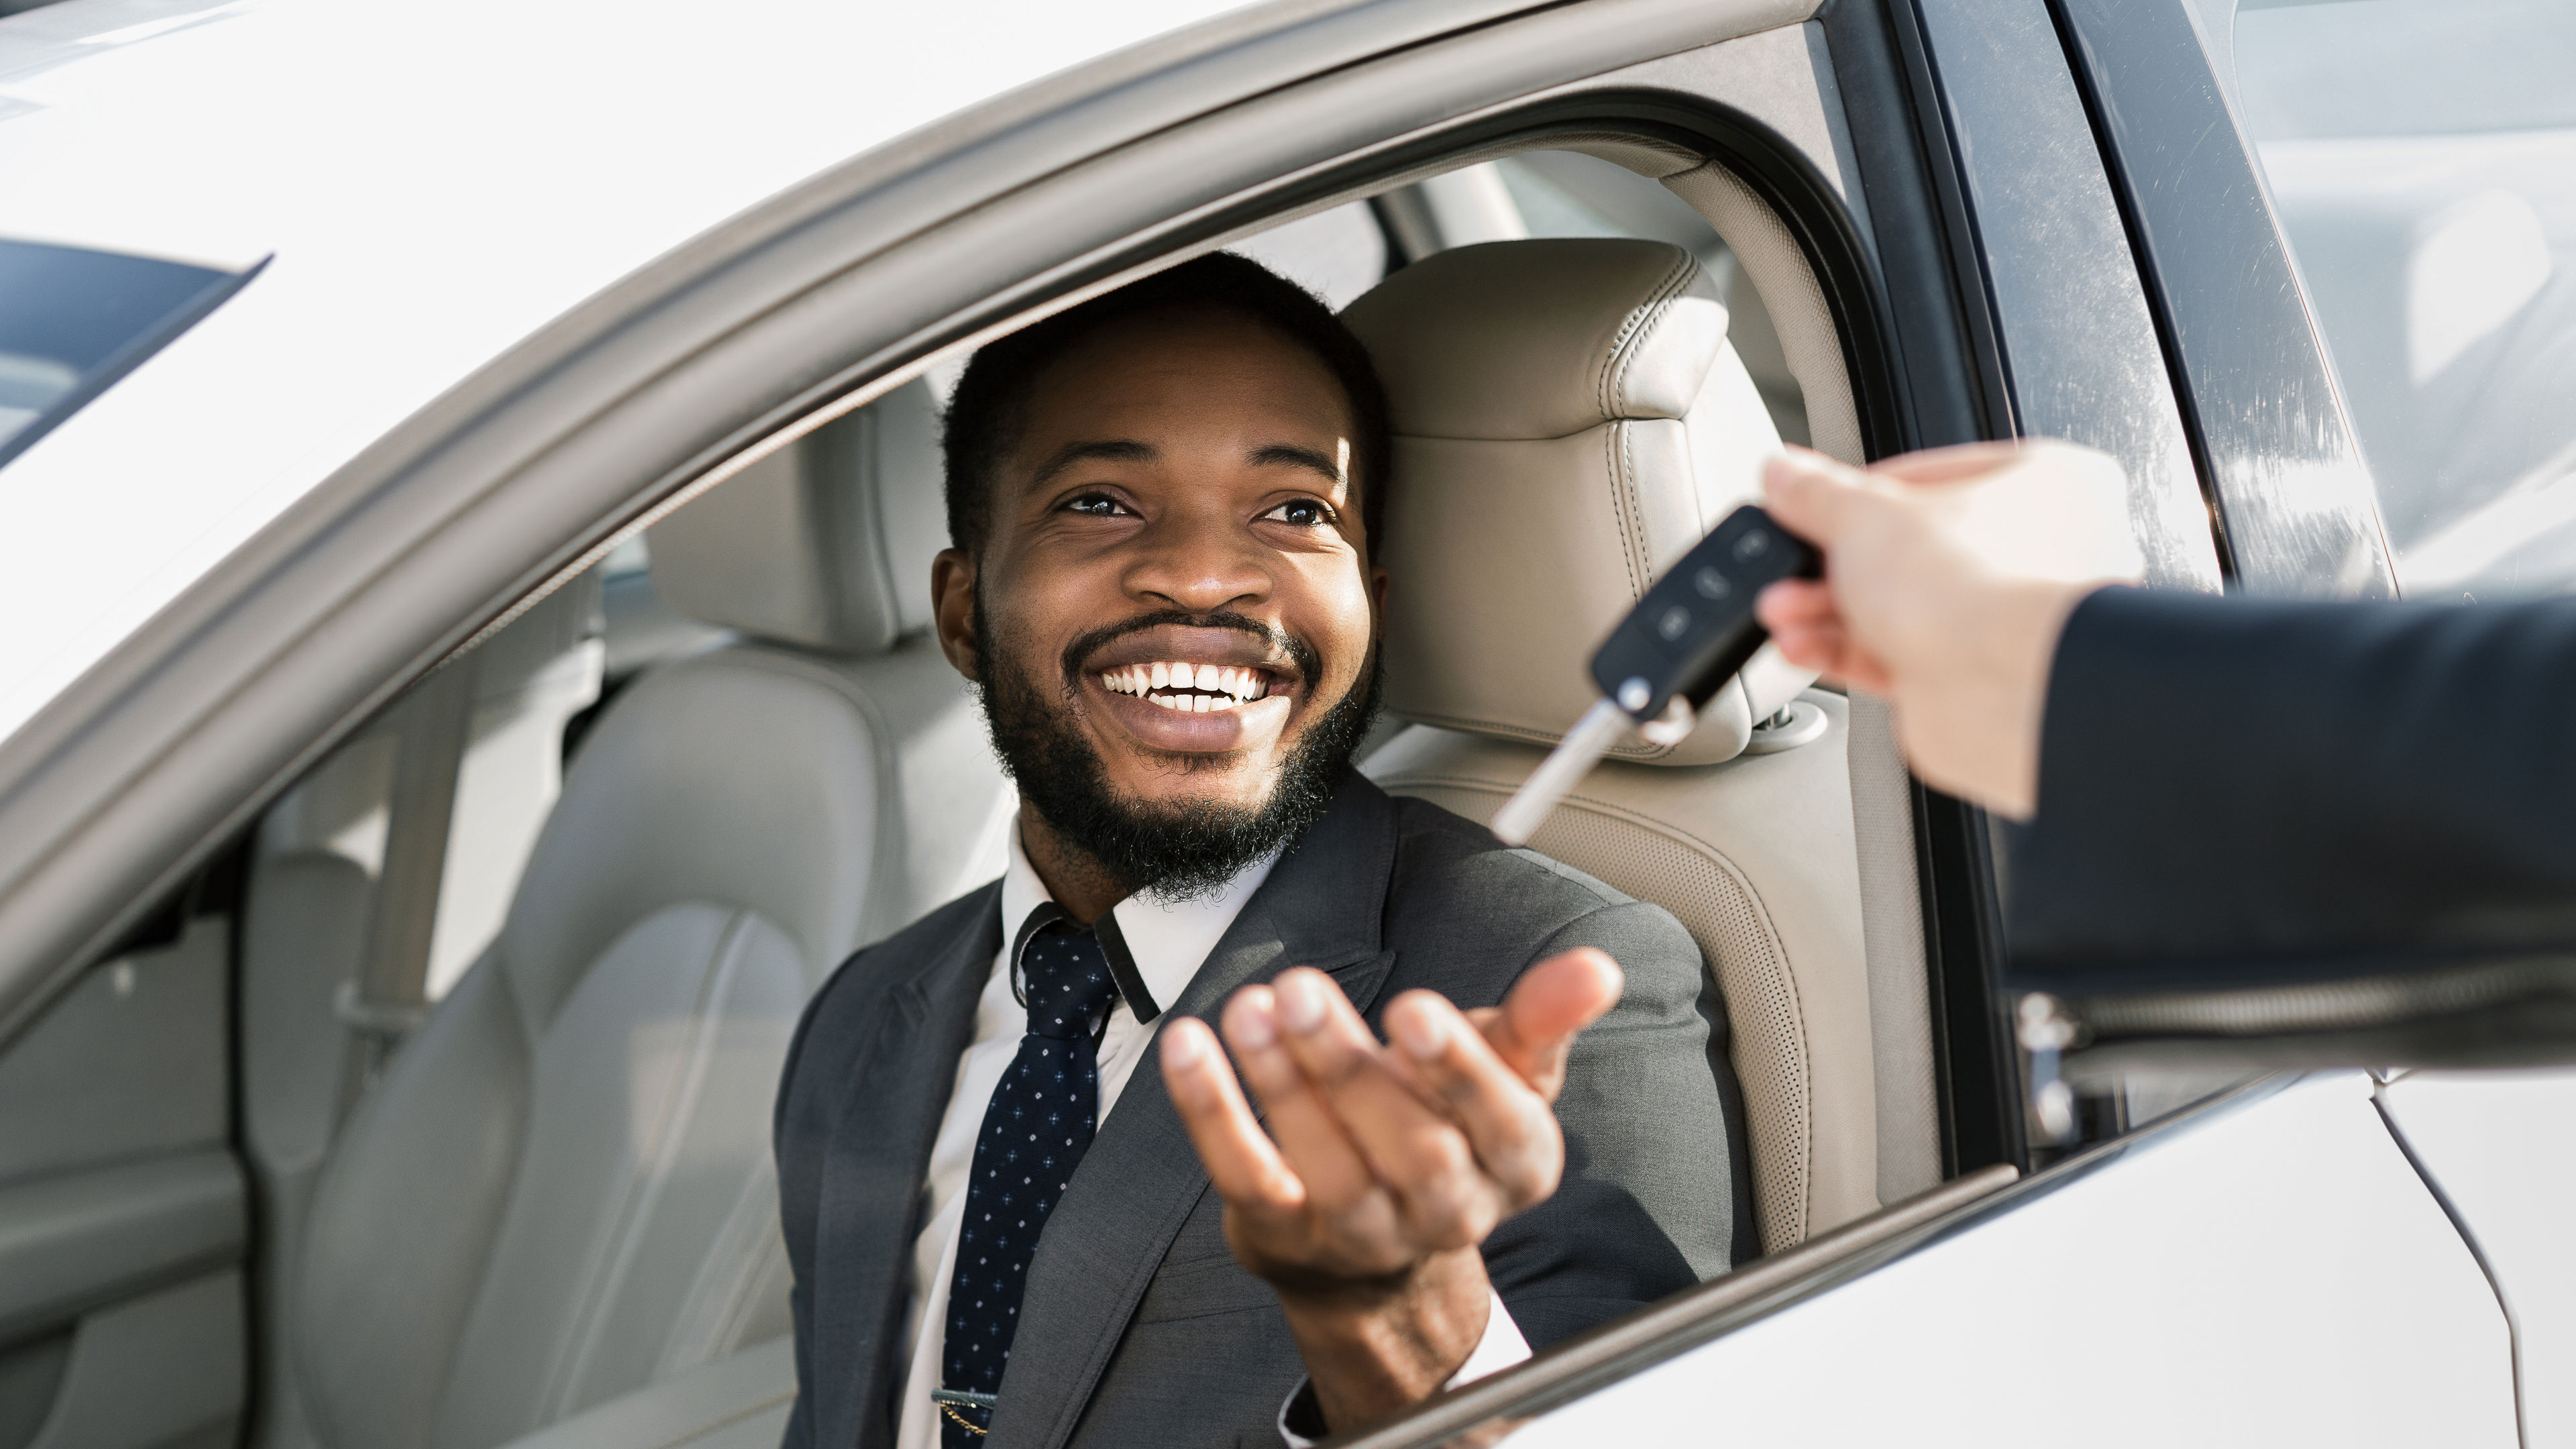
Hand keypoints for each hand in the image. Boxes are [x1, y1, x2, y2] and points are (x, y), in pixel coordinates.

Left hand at [1158, 949, 1623, 1431]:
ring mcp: (1363, 1234)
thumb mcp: (1504, 1068)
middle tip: (1301, 988)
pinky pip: (1245, 1175)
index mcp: (1517, 1164)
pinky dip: (1213, 1109)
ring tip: (1252, 1006)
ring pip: (1327, 1164)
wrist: (1378, 1239)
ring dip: (1281, 1079)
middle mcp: (1448, 1213)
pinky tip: (1192, 1045)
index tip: (1412, 1008)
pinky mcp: (1285, 1236)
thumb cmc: (1447, 1124)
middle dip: (1350, 1065)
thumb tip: (1596, 968)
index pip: (1500, 1123)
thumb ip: (1541, 1017)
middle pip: (1410, 1148)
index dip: (1456, 1068)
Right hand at [1755, 442, 2141, 818]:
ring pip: (1893, 605)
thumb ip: (1817, 494)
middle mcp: (2030, 550)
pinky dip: (1844, 650)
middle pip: (1903, 547)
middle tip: (1789, 564)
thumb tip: (1786, 476)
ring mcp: (1998, 618)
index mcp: (2038, 483)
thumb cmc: (1975, 586)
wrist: (1997, 691)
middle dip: (1828, 563)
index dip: (1854, 493)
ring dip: (1826, 610)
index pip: (1925, 475)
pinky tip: (1804, 644)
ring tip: (1783, 609)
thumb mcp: (1865, 517)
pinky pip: (1892, 653)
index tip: (1806, 503)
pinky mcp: (1966, 673)